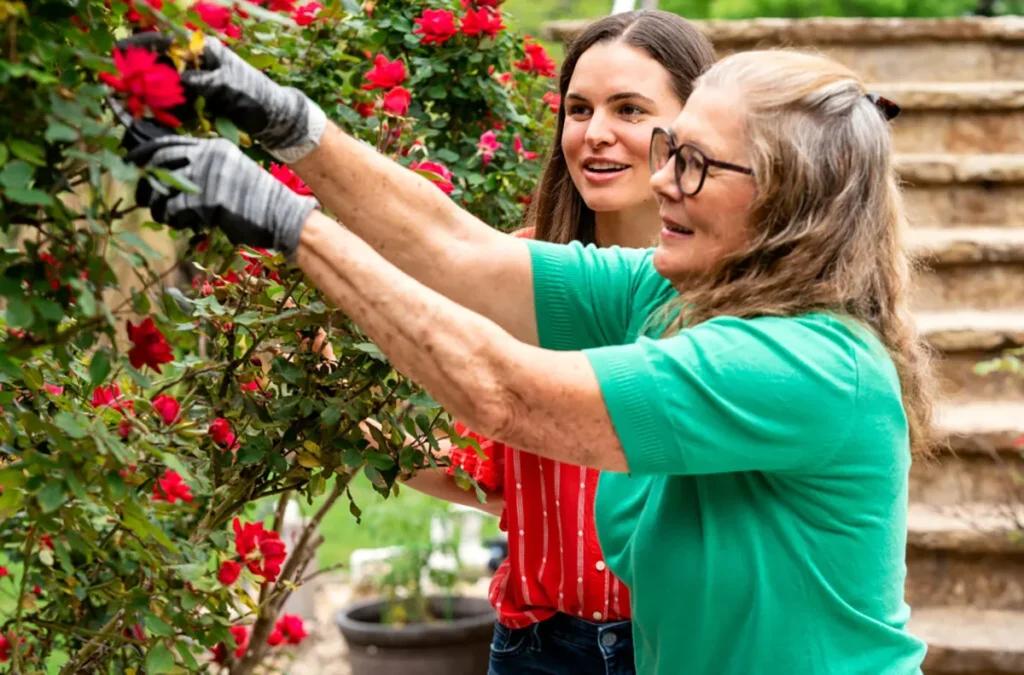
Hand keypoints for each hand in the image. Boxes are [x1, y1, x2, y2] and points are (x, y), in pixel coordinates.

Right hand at [115, 33, 325, 161]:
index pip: (164, 41)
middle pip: (157, 63)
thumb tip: (175, 79)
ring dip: (146, 93)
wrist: (272, 117)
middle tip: (117, 83)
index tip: (118, 51)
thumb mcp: (226, 86)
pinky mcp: (195, 100)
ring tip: (127, 102)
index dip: (139, 45)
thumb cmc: (254, 95)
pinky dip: (161, 108)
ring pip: (161, 84)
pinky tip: (148, 116)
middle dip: (137, 72)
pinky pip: (171, 102)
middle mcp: (194, 62)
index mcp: (202, 49)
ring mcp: (193, 81)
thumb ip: (200, 81)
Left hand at [126, 136, 315, 252]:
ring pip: (163, 189)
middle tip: (143, 197)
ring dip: (158, 206)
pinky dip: (173, 219)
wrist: (283, 216)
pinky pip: (174, 210)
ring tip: (166, 216)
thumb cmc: (256, 199)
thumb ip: (204, 167)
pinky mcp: (208, 201)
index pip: (168, 143)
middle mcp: (208, 156)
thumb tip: (165, 174)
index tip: (128, 162)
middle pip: (159, 163)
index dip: (142, 152)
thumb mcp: (231, 171)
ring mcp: (208, 177)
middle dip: (144, 182)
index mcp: (213, 146)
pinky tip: (183, 225)